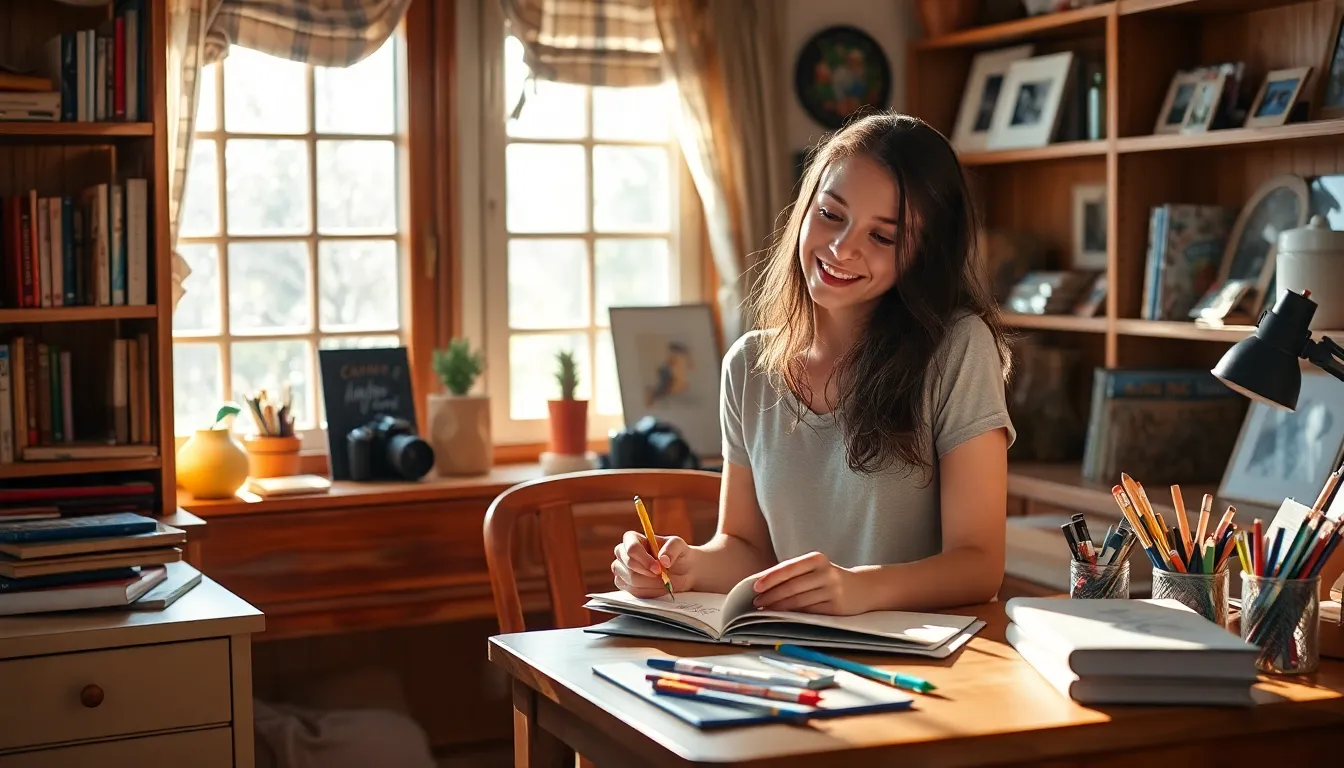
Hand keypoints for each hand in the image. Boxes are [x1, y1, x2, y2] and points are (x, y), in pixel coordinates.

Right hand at [611, 531, 693, 597]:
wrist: (680, 573)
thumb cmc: (677, 555)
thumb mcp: (679, 546)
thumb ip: (672, 548)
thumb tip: (663, 559)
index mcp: (634, 539)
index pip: (632, 547)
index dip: (644, 559)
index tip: (658, 569)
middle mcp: (624, 552)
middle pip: (628, 563)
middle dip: (647, 573)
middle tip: (662, 576)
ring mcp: (622, 569)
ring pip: (630, 579)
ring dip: (649, 583)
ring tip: (662, 581)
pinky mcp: (623, 583)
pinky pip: (631, 590)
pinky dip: (646, 591)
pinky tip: (656, 587)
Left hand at [751, 551, 866, 614]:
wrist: (863, 588)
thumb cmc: (829, 578)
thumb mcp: (815, 569)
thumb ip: (794, 574)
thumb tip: (763, 584)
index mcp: (817, 559)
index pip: (789, 568)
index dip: (771, 578)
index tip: (756, 587)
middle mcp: (825, 573)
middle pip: (792, 586)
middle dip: (772, 596)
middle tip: (756, 603)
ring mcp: (832, 591)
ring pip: (800, 601)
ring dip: (779, 607)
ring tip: (765, 611)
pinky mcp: (836, 608)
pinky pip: (810, 612)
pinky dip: (794, 615)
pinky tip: (783, 616)